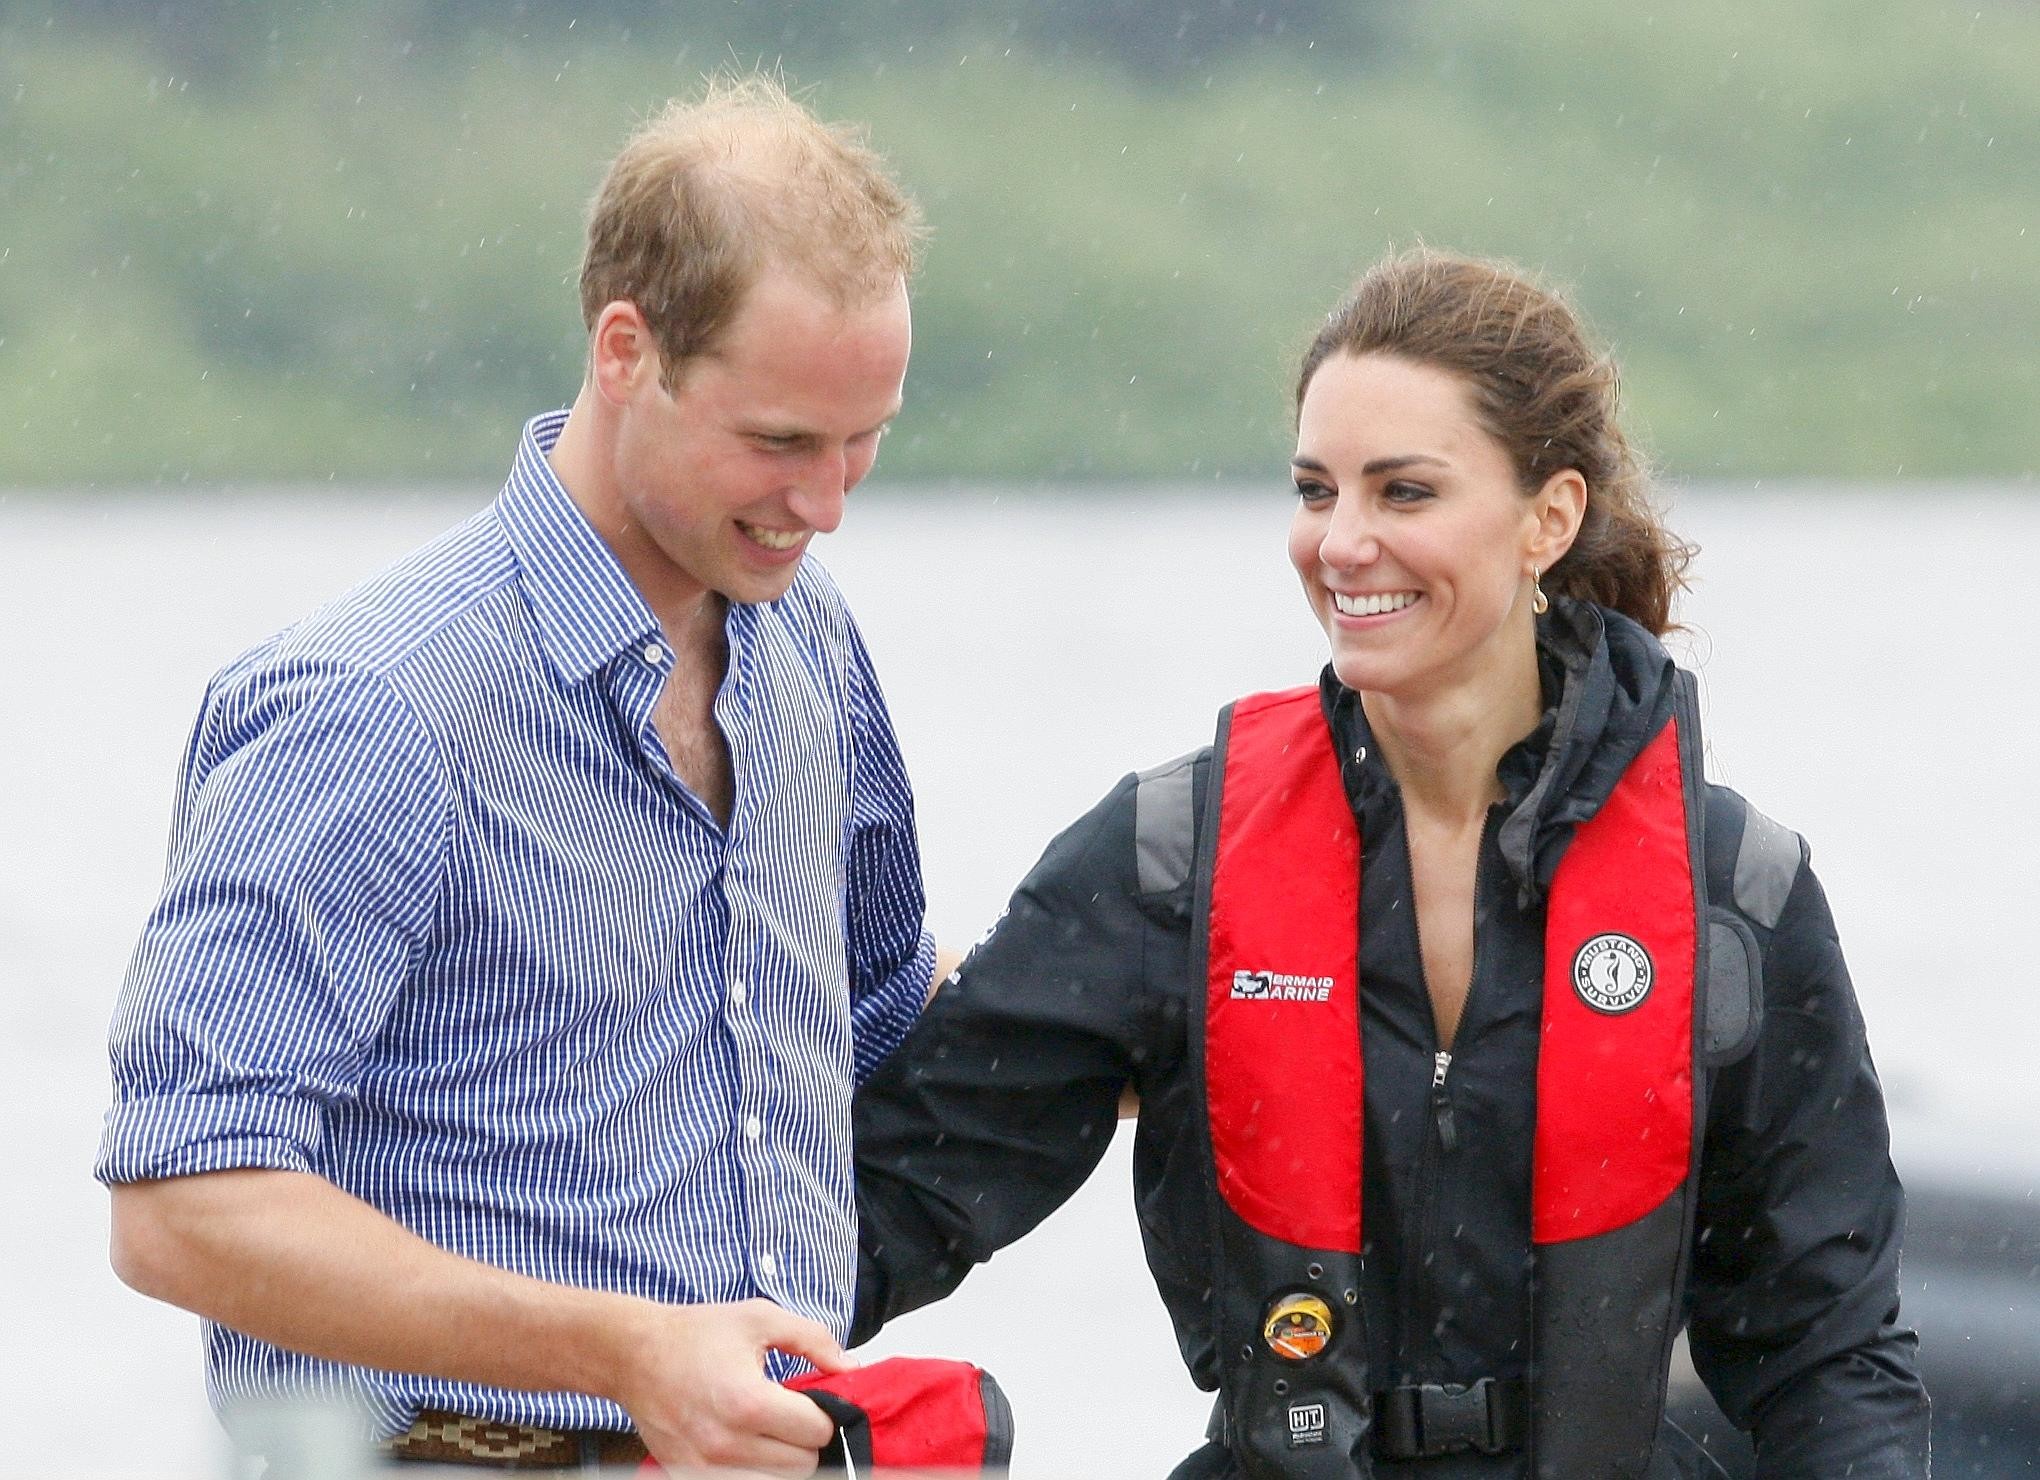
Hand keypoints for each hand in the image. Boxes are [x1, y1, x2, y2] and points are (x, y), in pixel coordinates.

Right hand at [615, 1298, 850, 1478]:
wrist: (634, 1355)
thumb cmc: (697, 1334)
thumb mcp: (760, 1318)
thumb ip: (813, 1340)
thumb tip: (850, 1368)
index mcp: (748, 1402)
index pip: (817, 1432)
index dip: (823, 1413)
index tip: (809, 1400)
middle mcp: (726, 1444)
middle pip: (802, 1466)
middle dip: (804, 1440)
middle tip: (789, 1415)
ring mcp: (705, 1468)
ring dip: (782, 1461)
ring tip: (769, 1432)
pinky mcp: (688, 1476)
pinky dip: (753, 1472)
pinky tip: (747, 1446)